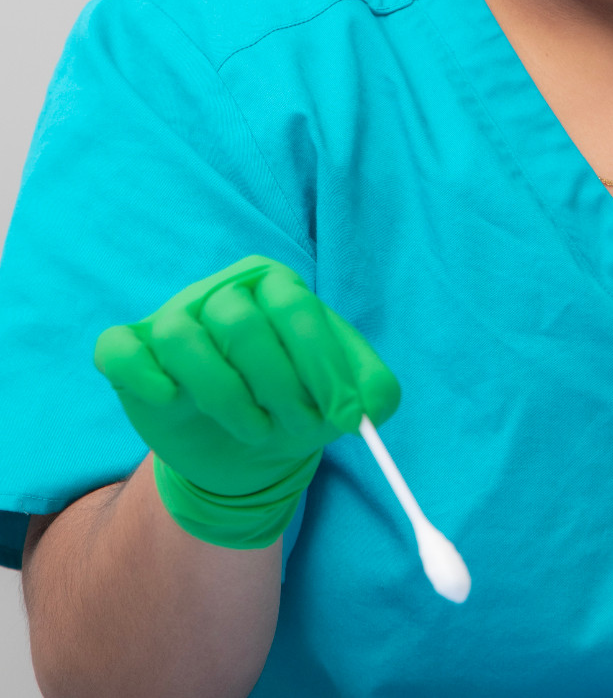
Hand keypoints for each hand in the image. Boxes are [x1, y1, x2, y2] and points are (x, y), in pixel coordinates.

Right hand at [94, 255, 399, 547]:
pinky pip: (120, 348)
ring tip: (254, 429)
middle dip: (277, 385)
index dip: (321, 366)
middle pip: (240, 321)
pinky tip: (171, 400)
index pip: (296, 309)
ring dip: (223, 393)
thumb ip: (372, 392)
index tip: (342, 416)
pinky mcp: (135, 354)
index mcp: (276, 285)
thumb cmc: (297, 399)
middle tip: (295, 429)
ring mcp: (174, 319)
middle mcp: (223, 291)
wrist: (246, 442)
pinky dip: (143, 373)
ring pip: (182, 336)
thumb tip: (376, 405)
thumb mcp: (341, 394)